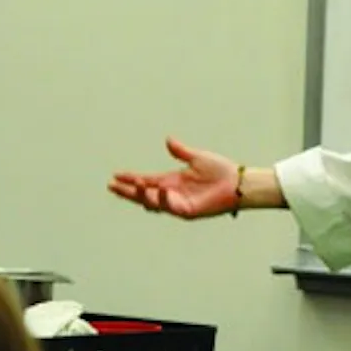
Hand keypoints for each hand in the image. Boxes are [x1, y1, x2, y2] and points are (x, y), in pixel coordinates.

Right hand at [108, 137, 239, 218]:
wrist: (238, 182)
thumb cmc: (220, 170)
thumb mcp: (197, 157)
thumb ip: (181, 151)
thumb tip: (168, 139)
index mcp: (171, 181)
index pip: (145, 181)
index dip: (130, 179)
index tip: (115, 176)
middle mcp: (171, 193)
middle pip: (143, 194)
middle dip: (127, 192)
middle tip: (112, 187)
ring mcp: (178, 203)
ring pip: (153, 204)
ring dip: (142, 196)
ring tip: (133, 186)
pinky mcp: (188, 211)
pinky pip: (171, 207)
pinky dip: (163, 200)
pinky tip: (158, 190)